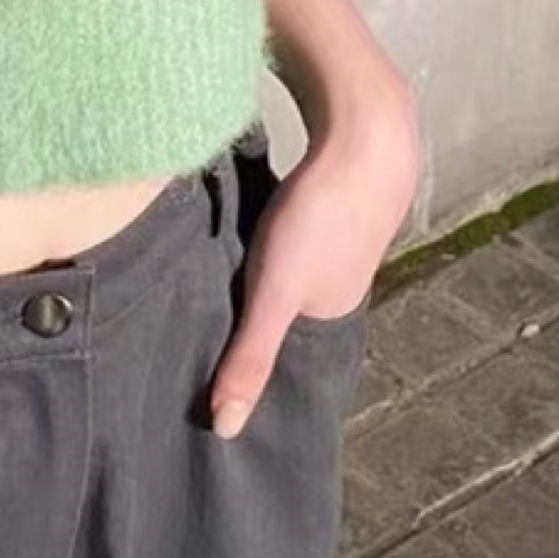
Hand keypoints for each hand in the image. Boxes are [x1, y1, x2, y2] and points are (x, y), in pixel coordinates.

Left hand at [211, 93, 418, 439]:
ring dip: (256, 271)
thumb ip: (251, 355)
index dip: (256, 363)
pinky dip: (264, 233)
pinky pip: (287, 225)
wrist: (364, 127)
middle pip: (286, 307)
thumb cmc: (320, 216)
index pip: (291, 354)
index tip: (209, 378)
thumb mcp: (276, 294)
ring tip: (209, 280)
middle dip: (250, 316)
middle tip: (194, 325)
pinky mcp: (326, 193)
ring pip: (286, 265)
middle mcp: (342, 278)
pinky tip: (237, 227)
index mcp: (334, 310)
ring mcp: (338, 234)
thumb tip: (228, 429)